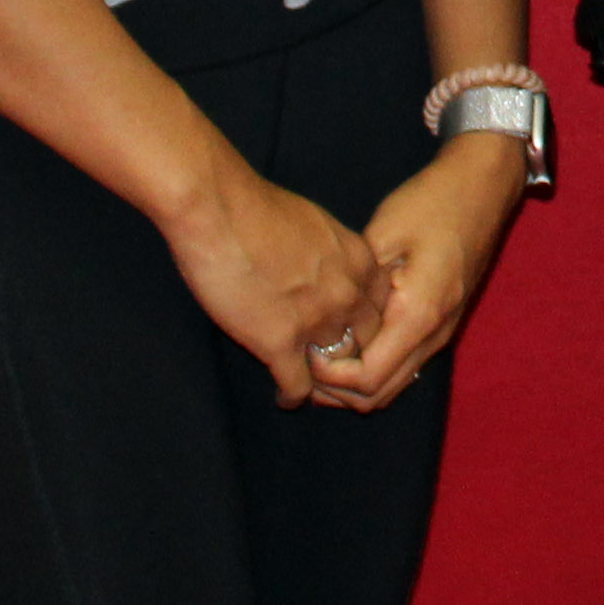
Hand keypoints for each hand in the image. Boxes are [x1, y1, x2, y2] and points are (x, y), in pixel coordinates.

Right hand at [162, 154, 393, 407]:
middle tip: (335, 368)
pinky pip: (298, 386)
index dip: (366, 324)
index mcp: (359, 260)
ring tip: (312, 387)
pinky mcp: (280, 344)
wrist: (221, 210)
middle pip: (366, 341)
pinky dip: (291, 395)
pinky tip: (283, 396)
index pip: (382, 307)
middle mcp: (347, 293)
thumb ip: (332, 255)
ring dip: (323, 379)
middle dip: (353, 356)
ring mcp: (316, 321)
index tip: (352, 333)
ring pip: (336, 368)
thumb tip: (325, 270)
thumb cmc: (260, 208)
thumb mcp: (317, 225)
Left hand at [311, 134, 532, 411]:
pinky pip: (404, 364)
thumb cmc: (432, 202)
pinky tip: (350, 340)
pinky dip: (374, 367)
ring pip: (394, 385)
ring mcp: (443, 331)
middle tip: (302, 362)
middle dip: (336, 390)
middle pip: (379, 395)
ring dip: (354, 382)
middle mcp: (434, 335)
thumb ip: (357, 286)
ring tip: (321, 355)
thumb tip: (323, 320)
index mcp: (418, 315)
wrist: (483, 184)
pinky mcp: (443, 322)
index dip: (327, 376)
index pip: (367, 378)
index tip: (303, 348)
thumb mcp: (384, 235)